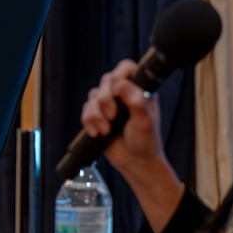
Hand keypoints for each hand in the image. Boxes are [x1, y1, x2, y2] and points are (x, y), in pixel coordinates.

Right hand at [81, 60, 165, 176]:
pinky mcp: (98, 118)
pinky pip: (85, 112)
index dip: (119, 75)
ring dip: (97, 115)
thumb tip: (122, 85)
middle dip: (105, 99)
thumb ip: (136, 101)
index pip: (126, 70)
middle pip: (105, 81)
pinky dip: (89, 122)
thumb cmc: (146, 143)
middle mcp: (123, 96)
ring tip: (107, 129)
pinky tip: (98, 132)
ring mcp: (109, 106)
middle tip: (112, 115)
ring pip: (93, 97)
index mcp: (139, 91)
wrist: (135, 163)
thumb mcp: (145, 121)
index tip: (117, 90)